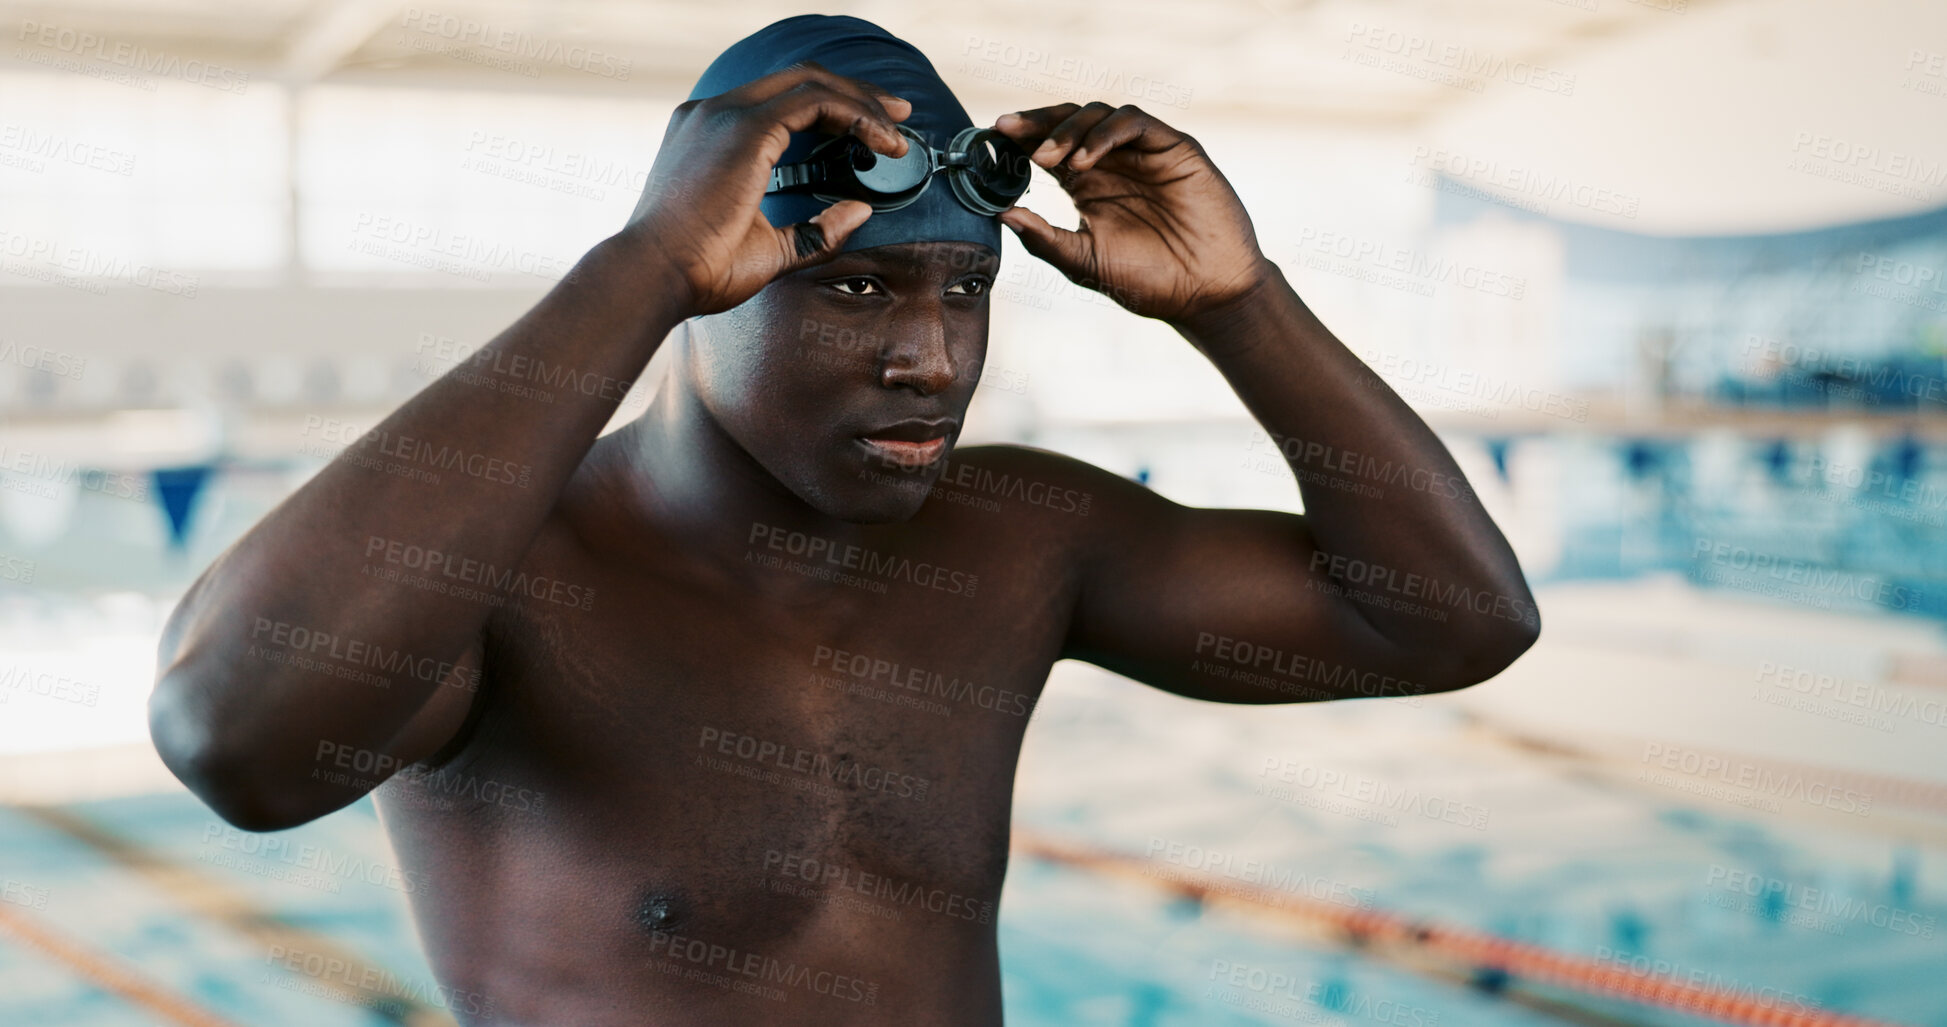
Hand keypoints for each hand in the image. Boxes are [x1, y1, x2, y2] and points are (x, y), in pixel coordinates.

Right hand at [625, 61, 911, 315]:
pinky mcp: (745, 128)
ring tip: (897, 128)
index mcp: (708, 133)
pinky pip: (815, 102)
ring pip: (811, 83)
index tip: (869, 130)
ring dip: (861, 102)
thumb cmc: (698, 270)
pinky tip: (879, 141)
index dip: (831, 106)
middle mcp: (713, 113)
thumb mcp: (769, 248)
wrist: (656, 276)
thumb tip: (860, 211)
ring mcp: (726, 115)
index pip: (779, 101)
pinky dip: (854, 115)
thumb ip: (815, 230)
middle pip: (799, 80)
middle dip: (855, 94)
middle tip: (898, 115)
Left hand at [989, 103, 1271, 323]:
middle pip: (1068, 122)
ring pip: (1098, 115)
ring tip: (1048, 159)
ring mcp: (1142, 152)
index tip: (989, 140)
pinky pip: (1134, 123)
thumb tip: (999, 213)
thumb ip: (1043, 238)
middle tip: (1007, 131)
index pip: (1047, 148)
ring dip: (1067, 130)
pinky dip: (1104, 134)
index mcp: (1087, 187)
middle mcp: (1112, 163)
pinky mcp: (1172, 148)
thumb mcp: (1083, 262)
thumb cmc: (1147, 282)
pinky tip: (1083, 161)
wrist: (1205, 294)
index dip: (1019, 139)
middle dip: (1036, 122)